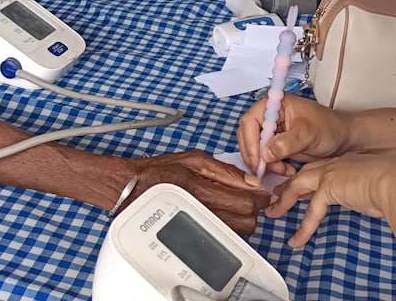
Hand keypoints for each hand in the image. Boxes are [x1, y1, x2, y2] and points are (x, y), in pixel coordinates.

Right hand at [128, 151, 271, 233]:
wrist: (132, 189)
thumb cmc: (159, 171)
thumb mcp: (194, 159)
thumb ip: (225, 170)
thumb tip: (251, 181)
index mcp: (200, 190)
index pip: (245, 202)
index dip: (260, 197)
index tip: (263, 192)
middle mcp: (200, 211)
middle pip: (246, 222)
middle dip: (253, 210)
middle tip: (250, 198)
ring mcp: (197, 226)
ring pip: (237, 232)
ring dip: (243, 219)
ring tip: (235, 204)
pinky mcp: (194, 235)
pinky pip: (222, 236)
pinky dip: (230, 225)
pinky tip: (223, 213)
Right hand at [237, 94, 352, 175]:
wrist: (345, 140)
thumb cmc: (329, 128)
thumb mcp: (308, 134)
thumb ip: (286, 143)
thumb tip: (265, 154)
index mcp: (274, 104)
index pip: (250, 121)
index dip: (250, 142)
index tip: (257, 161)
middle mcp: (269, 116)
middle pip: (248, 136)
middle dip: (256, 155)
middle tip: (265, 171)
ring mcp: (272, 132)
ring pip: (255, 149)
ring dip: (265, 164)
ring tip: (283, 170)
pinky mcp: (277, 146)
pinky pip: (265, 158)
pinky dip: (272, 167)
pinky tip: (287, 171)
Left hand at [268, 154, 395, 246]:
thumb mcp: (376, 184)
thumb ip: (364, 189)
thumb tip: (367, 198)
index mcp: (345, 162)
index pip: (318, 169)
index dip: (305, 178)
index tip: (295, 187)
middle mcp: (335, 164)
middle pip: (302, 174)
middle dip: (287, 186)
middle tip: (275, 197)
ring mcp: (330, 174)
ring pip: (297, 186)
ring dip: (284, 202)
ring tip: (274, 214)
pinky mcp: (329, 188)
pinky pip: (311, 212)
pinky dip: (303, 228)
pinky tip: (297, 240)